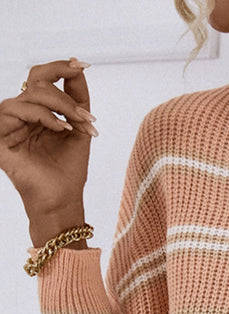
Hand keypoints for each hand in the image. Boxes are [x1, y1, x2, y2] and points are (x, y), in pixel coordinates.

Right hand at [0, 59, 96, 240]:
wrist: (62, 200)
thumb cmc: (69, 170)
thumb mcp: (80, 129)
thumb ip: (78, 98)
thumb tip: (78, 68)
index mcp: (36, 111)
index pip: (42, 78)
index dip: (61, 66)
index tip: (84, 65)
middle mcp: (21, 114)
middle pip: (37, 81)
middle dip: (66, 95)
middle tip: (87, 117)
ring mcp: (9, 123)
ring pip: (31, 94)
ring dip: (62, 106)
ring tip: (79, 126)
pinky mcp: (0, 135)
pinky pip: (18, 110)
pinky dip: (44, 116)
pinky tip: (62, 130)